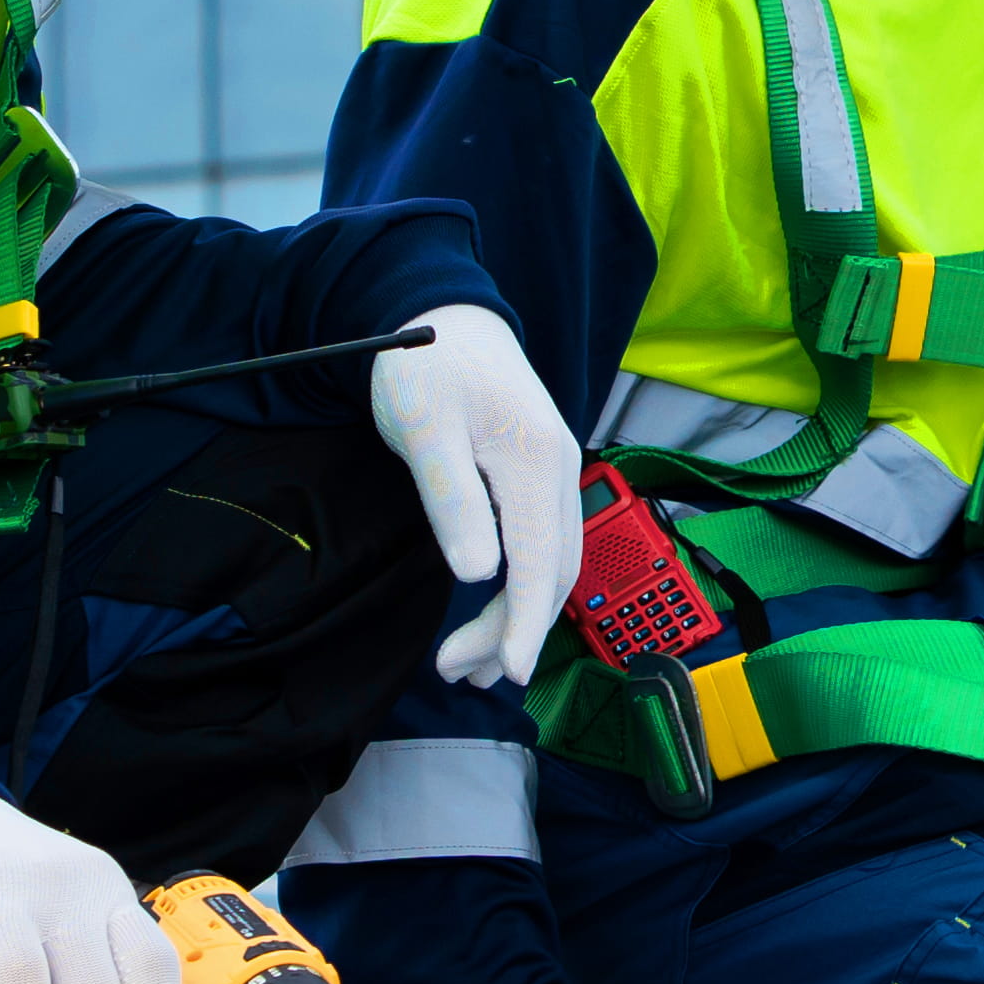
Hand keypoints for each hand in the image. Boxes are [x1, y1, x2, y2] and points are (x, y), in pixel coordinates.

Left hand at [371, 301, 577, 684]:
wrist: (439, 308)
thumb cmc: (424, 364)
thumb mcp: (424, 430)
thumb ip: (454, 501)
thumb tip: (479, 576)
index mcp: (537, 462)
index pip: (541, 563)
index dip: (526, 626)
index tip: (507, 674)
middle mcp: (560, 469)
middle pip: (553, 571)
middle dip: (513, 632)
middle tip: (457, 675)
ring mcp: (553, 470)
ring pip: (551, 561)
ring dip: (517, 615)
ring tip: (467, 662)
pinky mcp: (537, 470)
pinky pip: (542, 541)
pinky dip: (520, 584)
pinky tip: (491, 605)